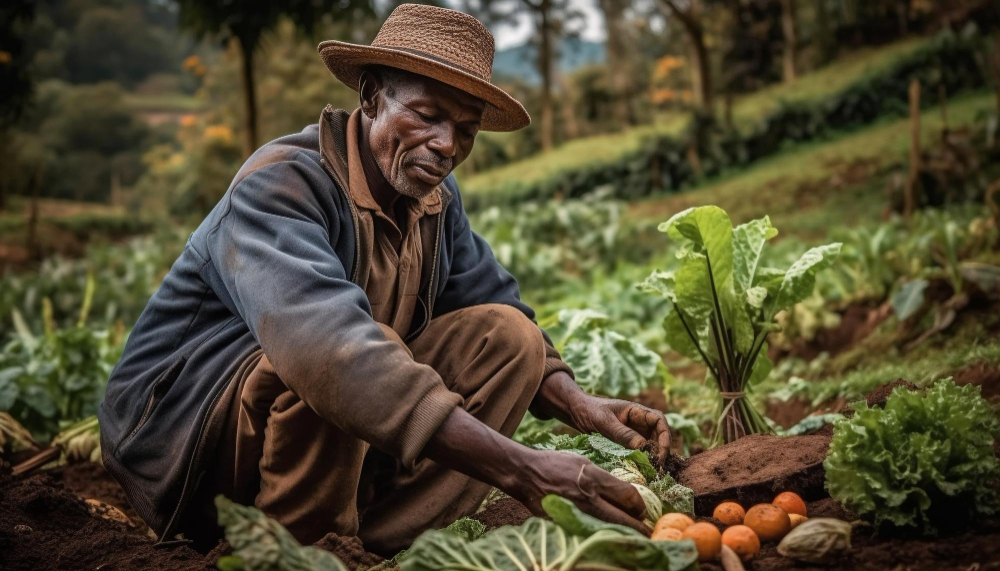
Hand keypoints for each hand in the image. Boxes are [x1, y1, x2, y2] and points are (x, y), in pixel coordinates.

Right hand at [507, 448, 651, 534]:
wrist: (525, 474)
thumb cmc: (555, 464)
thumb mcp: (582, 462)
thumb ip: (603, 478)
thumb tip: (623, 493)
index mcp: (594, 478)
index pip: (629, 496)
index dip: (640, 506)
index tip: (642, 510)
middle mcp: (588, 497)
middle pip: (623, 518)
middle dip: (638, 526)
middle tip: (646, 531)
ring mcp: (576, 512)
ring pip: (609, 529)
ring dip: (622, 533)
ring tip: (631, 536)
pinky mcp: (566, 523)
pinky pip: (590, 531)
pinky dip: (601, 535)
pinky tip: (606, 535)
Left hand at [532, 372, 670, 465]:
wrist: (576, 412)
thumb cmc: (590, 411)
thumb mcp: (605, 422)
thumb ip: (622, 433)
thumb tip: (642, 446)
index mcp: (637, 411)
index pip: (659, 420)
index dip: (665, 435)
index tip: (662, 451)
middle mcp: (639, 422)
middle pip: (659, 435)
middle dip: (661, 450)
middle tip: (657, 467)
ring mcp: (633, 432)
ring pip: (650, 445)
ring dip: (653, 457)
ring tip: (652, 472)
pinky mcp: (626, 442)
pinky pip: (639, 451)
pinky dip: (642, 460)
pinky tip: (642, 471)